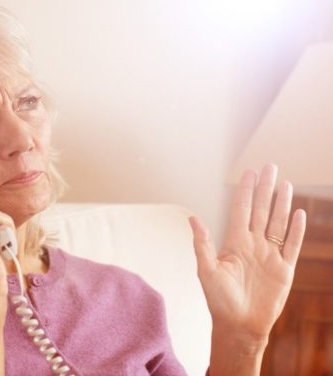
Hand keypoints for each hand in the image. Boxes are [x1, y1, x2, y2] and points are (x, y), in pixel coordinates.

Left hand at [189, 164, 305, 341]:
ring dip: (282, 203)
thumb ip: (202, 244)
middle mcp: (253, 243)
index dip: (245, 191)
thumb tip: (192, 218)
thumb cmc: (219, 299)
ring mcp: (269, 254)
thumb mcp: (206, 270)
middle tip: (270, 167)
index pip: (242, 210)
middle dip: (265, 188)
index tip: (249, 172)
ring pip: (278, 223)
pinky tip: (299, 213)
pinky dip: (297, 230)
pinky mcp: (284, 269)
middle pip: (261, 210)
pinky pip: (292, 245)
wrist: (238, 325)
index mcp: (234, 242)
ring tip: (285, 184)